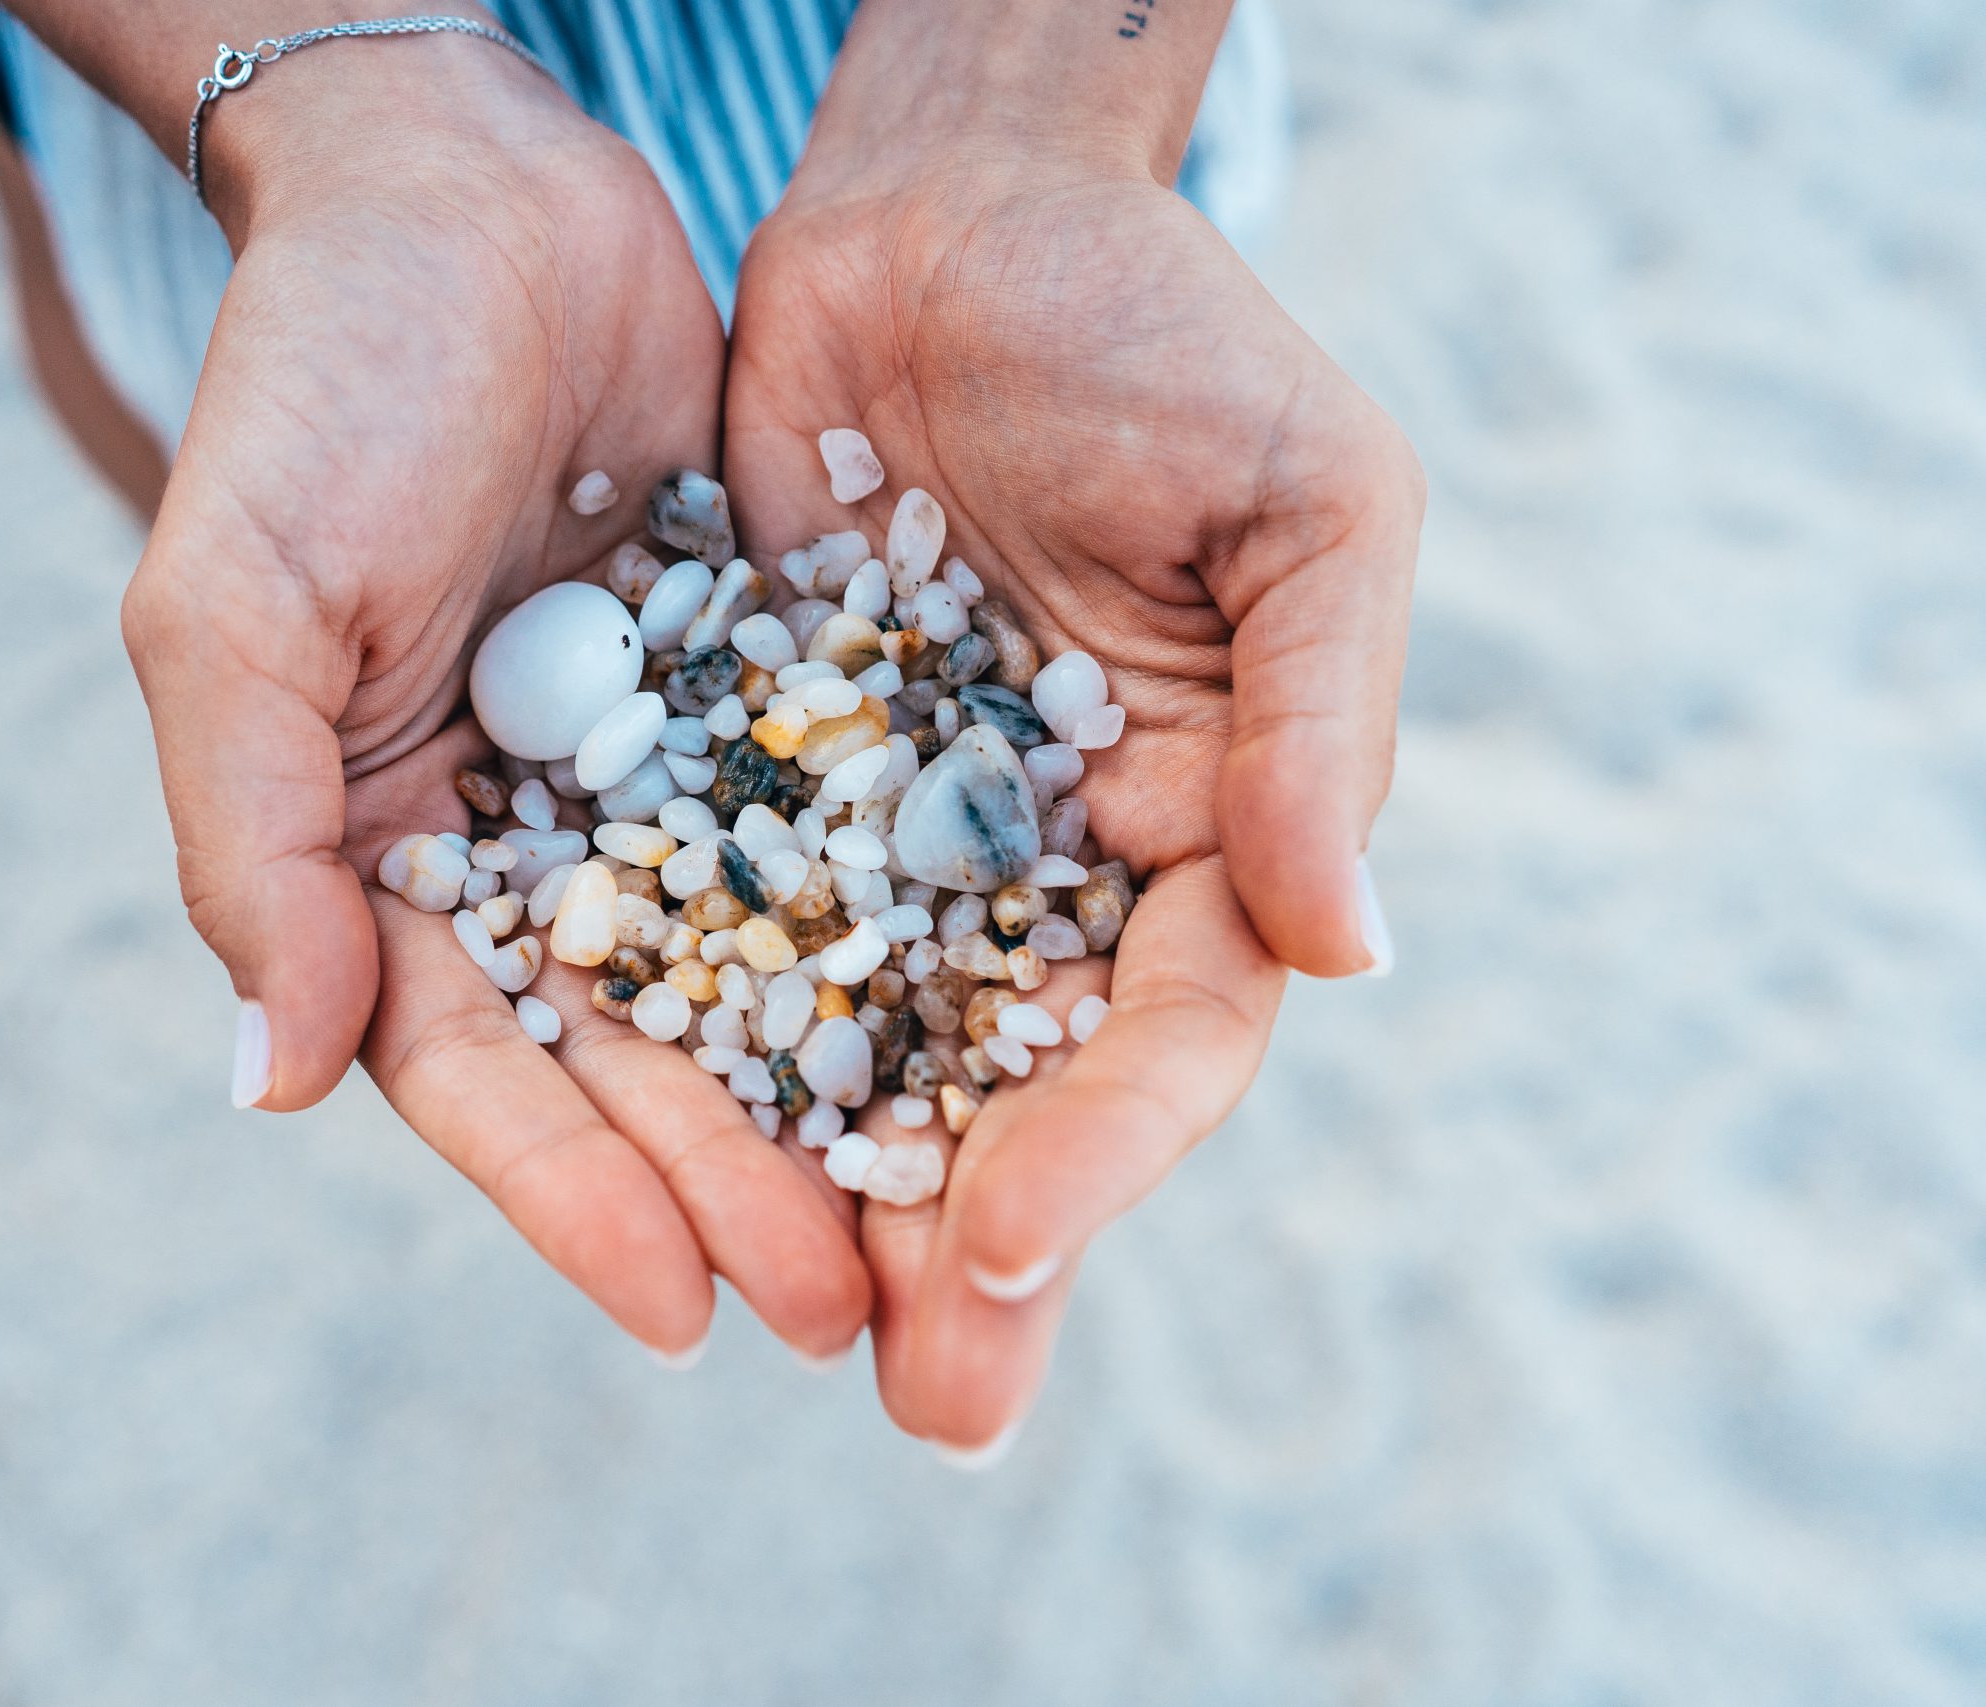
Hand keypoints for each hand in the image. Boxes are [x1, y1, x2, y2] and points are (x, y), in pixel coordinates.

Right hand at [121, 48, 870, 1362]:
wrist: (470, 186)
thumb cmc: (316, 388)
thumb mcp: (237, 609)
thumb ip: (250, 847)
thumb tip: (273, 1086)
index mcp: (373, 855)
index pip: (474, 1067)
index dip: (573, 1195)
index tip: (680, 1310)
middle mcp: (515, 841)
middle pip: (629, 1056)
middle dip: (731, 1186)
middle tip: (849, 1311)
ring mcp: (644, 772)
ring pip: (748, 973)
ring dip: (827, 1100)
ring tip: (934, 1222)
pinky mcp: (758, 690)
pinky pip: (836, 834)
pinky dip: (897, 933)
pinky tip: (988, 1021)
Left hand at [725, 139, 1421, 1445]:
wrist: (953, 212)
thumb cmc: (1164, 337)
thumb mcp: (1306, 506)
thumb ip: (1316, 722)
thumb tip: (1352, 948)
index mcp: (1200, 825)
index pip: (1173, 1027)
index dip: (1109, 1142)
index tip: (1006, 1232)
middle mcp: (1042, 862)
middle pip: (1013, 1084)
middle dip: (970, 1243)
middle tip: (918, 1403)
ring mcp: (893, 832)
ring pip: (857, 1039)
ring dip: (821, 1188)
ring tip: (768, 1326)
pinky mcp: (754, 775)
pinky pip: (717, 916)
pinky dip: (687, 1025)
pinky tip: (633, 1135)